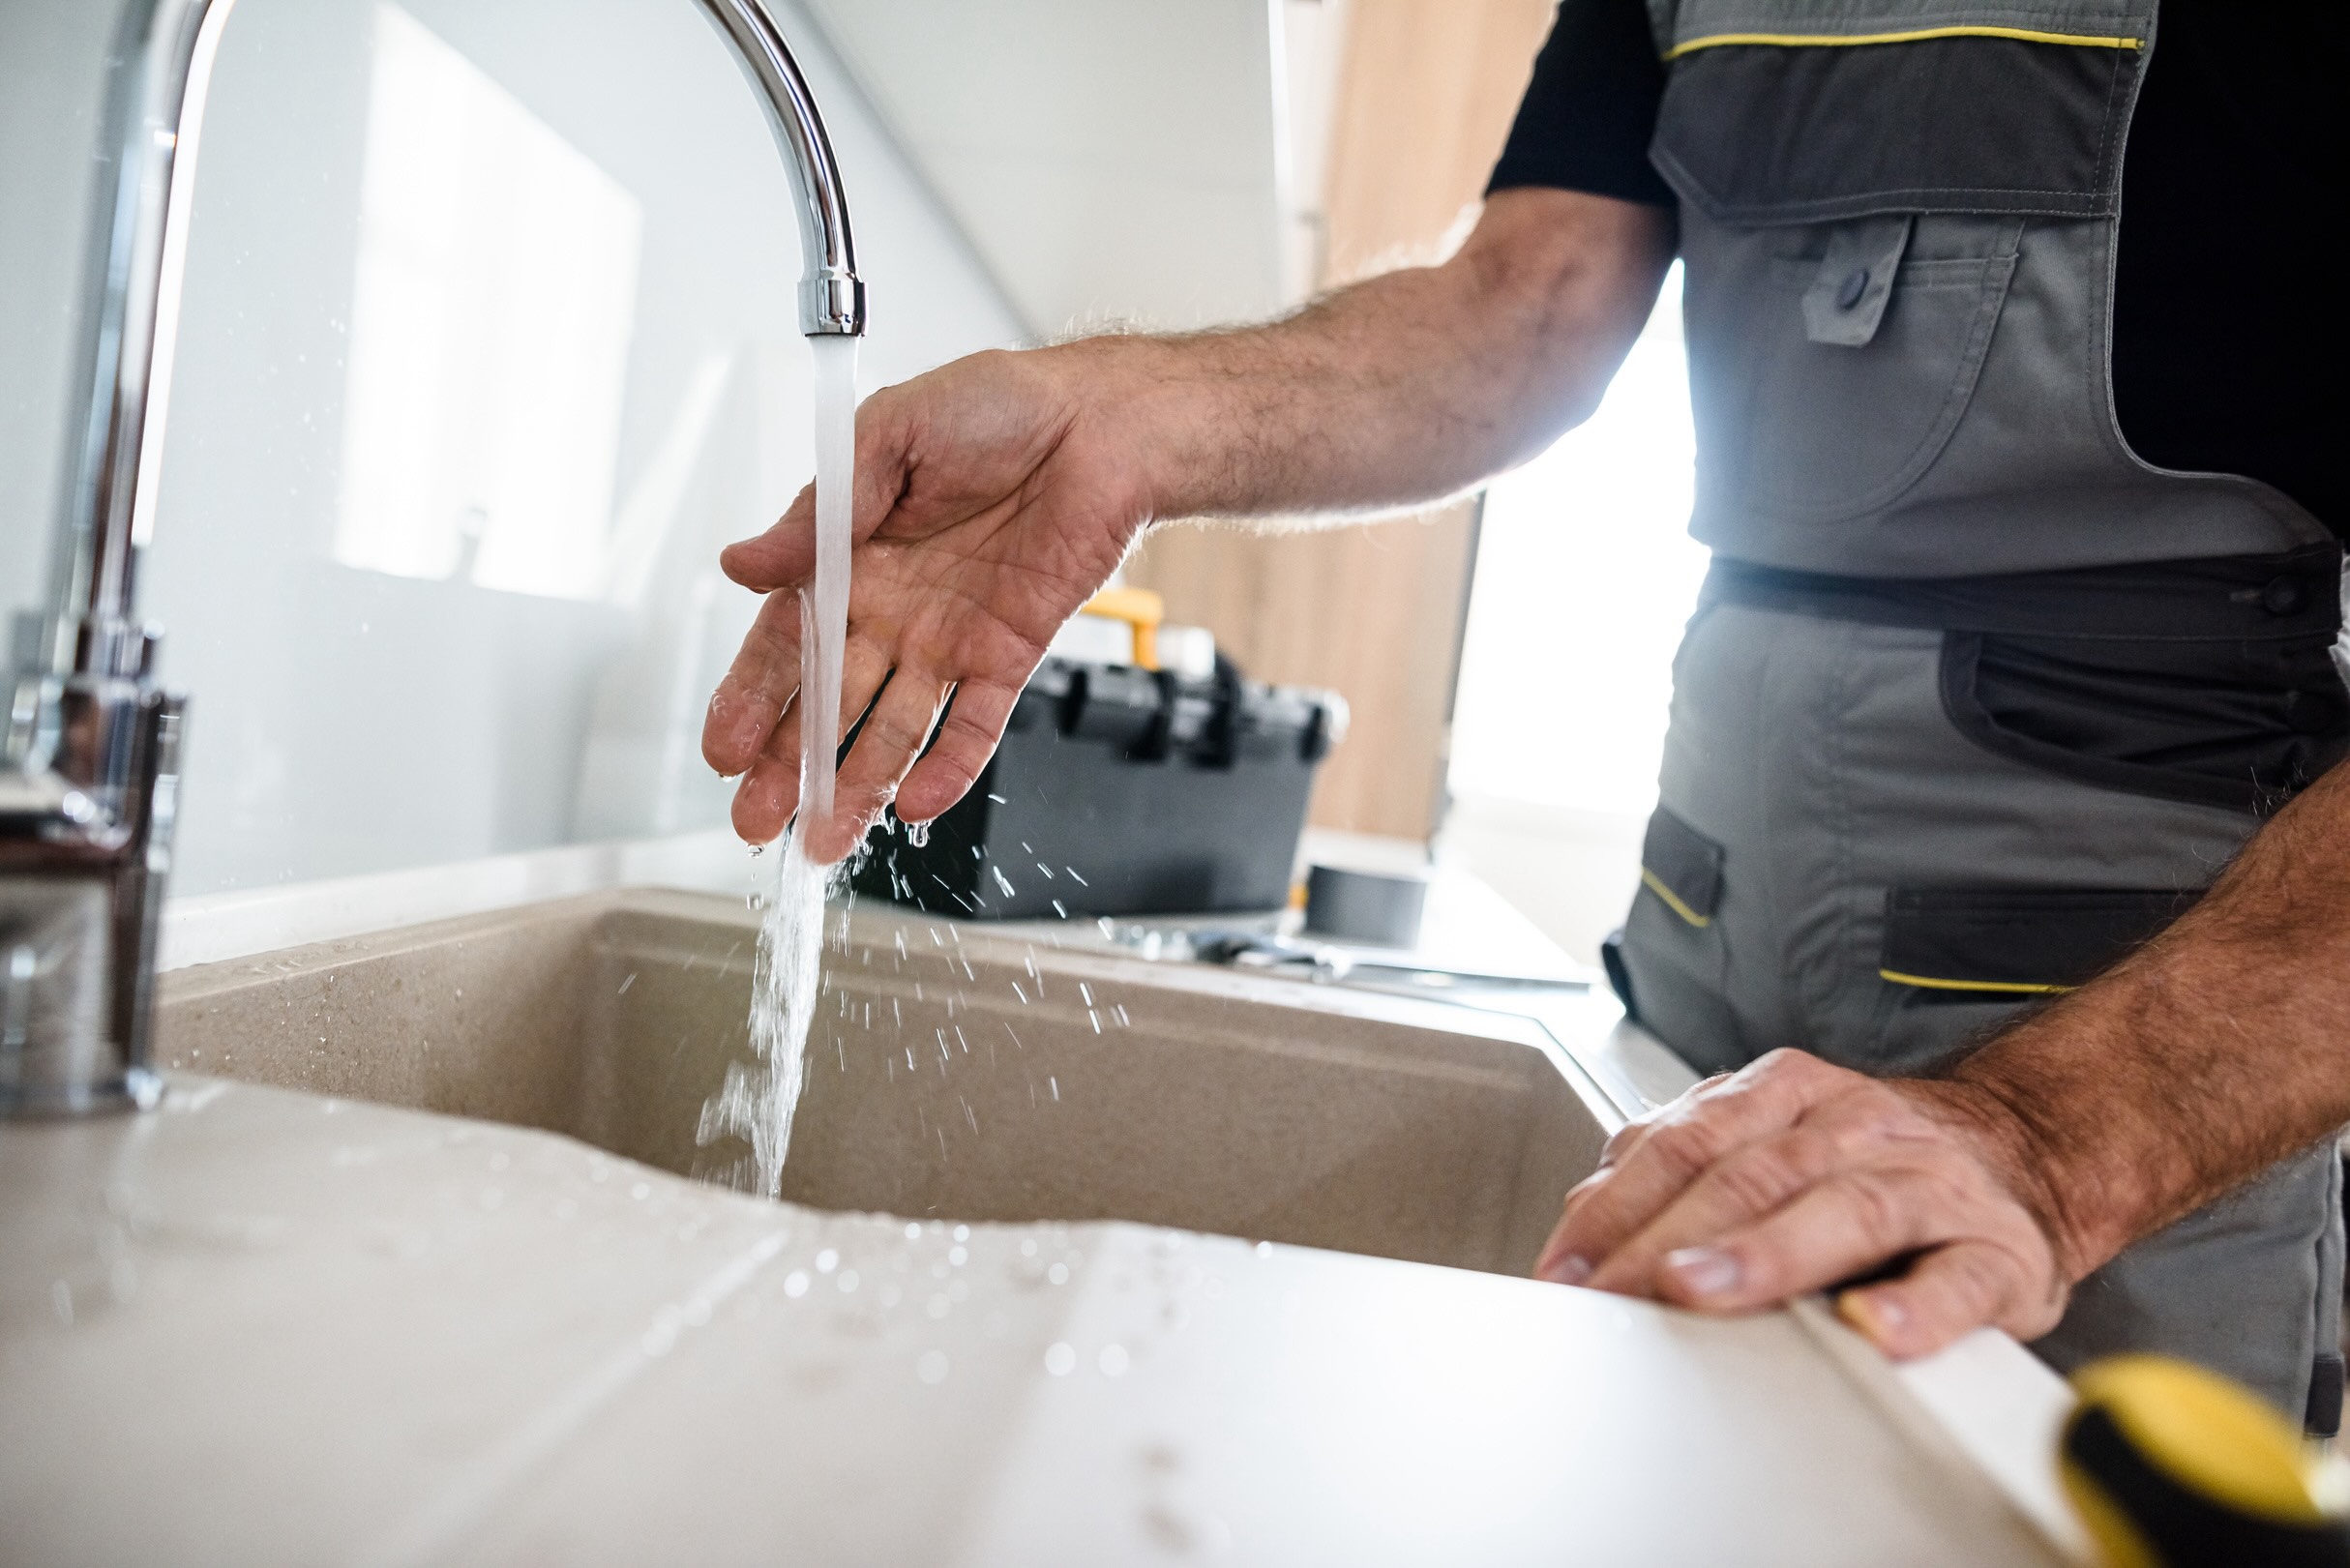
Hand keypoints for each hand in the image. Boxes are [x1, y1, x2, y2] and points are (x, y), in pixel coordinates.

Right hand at [701, 343, 1155, 859]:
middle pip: (828, 702)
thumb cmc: (996, 406)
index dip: (752, 699)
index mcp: (849, 557)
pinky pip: (974, 725)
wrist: (1101, 423)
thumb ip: (819, 512)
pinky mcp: (1007, 654)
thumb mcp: (888, 436)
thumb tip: (743, 563)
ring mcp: (948, 638)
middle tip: (753, 820)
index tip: (723, 751)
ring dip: (856, 784)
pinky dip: (947, 768)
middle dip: (788, 765)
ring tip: (821, 839)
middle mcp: (891, 607)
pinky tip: (914, 809)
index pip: (786, 642)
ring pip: (891, 728)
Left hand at [1533, 1049, 2075, 1357]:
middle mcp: (1859, 1126)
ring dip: (1768, 1255)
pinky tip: (1875, 1331)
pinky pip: (1961, 1279)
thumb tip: (1587, 1214)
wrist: (2024, 1151)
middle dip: (1671, 1236)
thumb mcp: (1773, 1136)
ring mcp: (1934, 1184)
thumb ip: (1681, 1162)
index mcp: (1791, 1095)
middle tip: (1617, 1290)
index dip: (1619, 1205)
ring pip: (1848, 1210)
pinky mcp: (2001, 1252)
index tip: (1568, 1267)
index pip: (1687, 1141)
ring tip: (1706, 1293)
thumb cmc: (1872, 1162)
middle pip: (1753, 1175)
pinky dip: (1918, 1308)